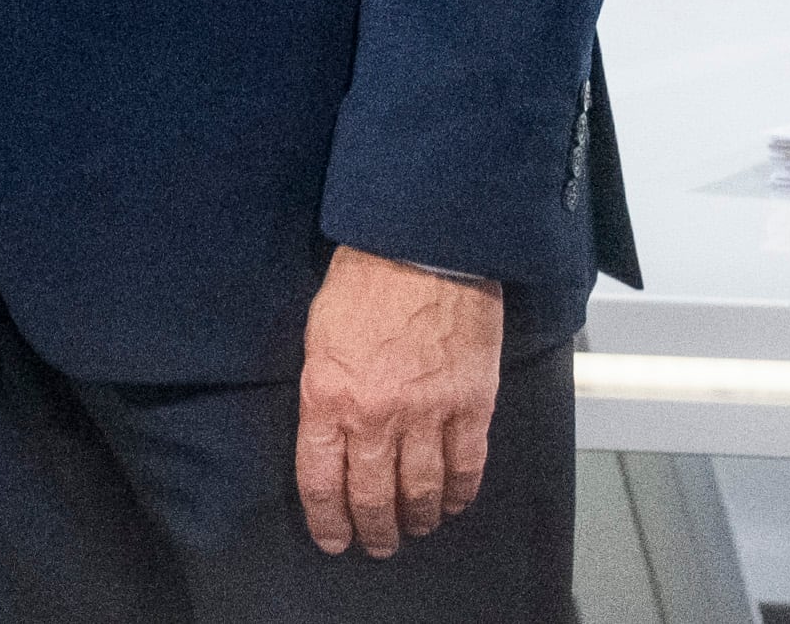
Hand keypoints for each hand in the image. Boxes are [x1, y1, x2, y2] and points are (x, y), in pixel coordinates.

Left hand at [293, 245, 502, 556]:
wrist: (422, 245)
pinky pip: (467, 466)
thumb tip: (330, 437)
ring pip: (421, 491)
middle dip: (372, 530)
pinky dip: (461, 494)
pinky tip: (454, 504)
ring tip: (415, 529)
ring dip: (417, 520)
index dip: (326, 519)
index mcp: (328, 396)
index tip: (332, 538)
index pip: (321, 480)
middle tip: (376, 545)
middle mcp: (376, 415)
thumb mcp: (317, 336)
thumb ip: (324, 393)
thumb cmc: (363, 280)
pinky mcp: (471, 404)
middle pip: (373, 497)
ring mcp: (427, 413)